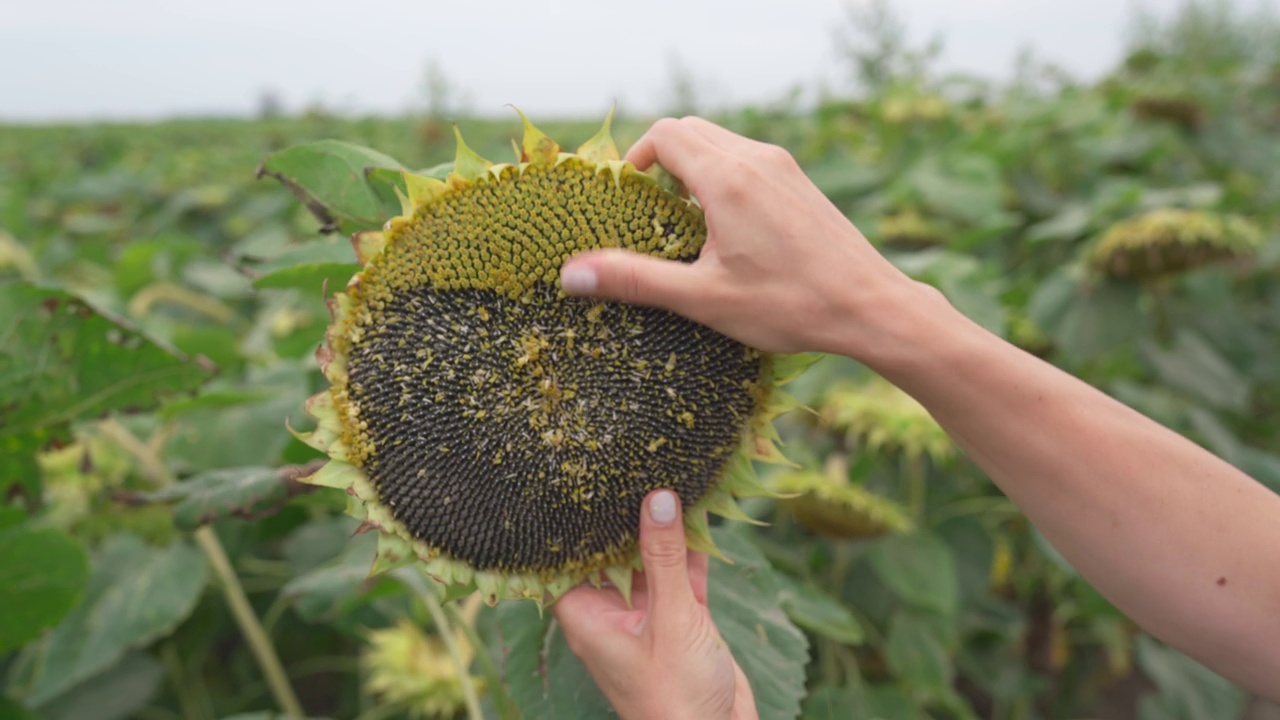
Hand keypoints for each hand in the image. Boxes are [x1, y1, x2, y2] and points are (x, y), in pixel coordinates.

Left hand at [551, 490, 756, 719]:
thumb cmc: (674, 696)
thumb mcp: (671, 619)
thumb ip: (665, 558)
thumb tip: (656, 498)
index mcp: (588, 617)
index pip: (561, 563)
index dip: (562, 527)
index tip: (565, 483)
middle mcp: (612, 613)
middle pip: (608, 554)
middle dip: (618, 516)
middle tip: (622, 464)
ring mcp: (649, 616)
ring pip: (650, 560)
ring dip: (660, 527)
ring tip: (664, 474)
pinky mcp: (682, 620)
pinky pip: (682, 573)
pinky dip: (691, 548)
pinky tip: (700, 509)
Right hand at [559, 116, 927, 356]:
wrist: (871, 306)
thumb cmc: (790, 304)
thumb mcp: (703, 298)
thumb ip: (635, 280)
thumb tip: (572, 274)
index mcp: (728, 179)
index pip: (664, 134)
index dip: (635, 160)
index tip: (628, 201)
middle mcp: (756, 159)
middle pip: (690, 131)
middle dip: (660, 161)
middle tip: (651, 213)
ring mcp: (783, 167)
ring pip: (720, 142)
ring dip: (692, 169)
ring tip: (687, 225)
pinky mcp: (799, 182)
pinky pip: (747, 159)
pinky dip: (723, 177)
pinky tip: (728, 230)